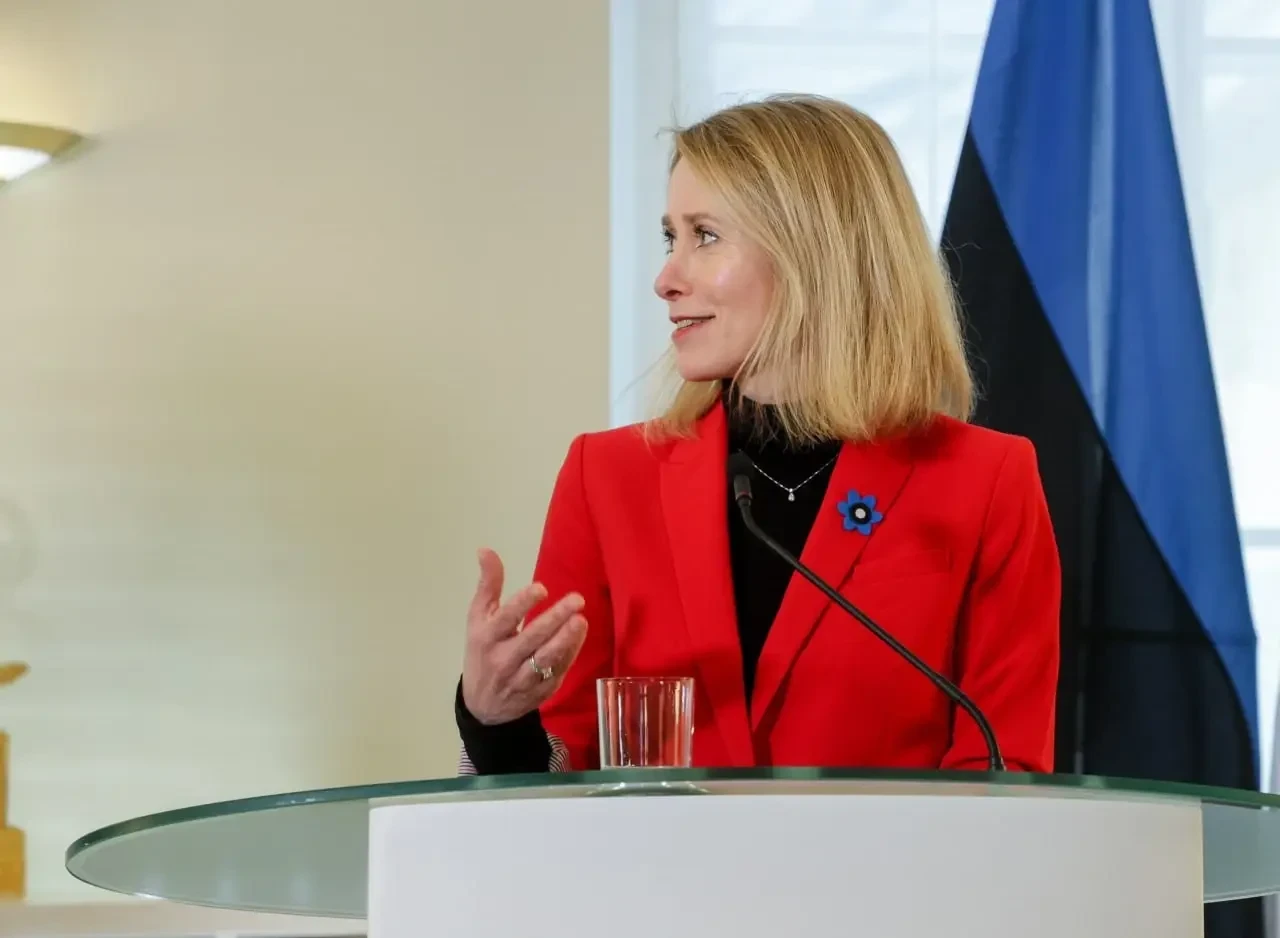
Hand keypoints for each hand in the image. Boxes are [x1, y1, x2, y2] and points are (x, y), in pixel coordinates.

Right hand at [461, 548, 588, 725]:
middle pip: (531, 638)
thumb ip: (487, 585)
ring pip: (546, 659)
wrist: (483, 706)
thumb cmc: (482, 652)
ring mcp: (521, 678)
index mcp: (486, 638)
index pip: (505, 619)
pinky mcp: (539, 692)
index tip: (541, 588)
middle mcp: (503, 660)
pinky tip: (579, 635)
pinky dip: (570, 654)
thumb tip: (485, 550)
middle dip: (555, 619)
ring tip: (581, 620)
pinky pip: (557, 671)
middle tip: (577, 599)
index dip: (522, 603)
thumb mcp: (478, 618)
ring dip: (565, 640)